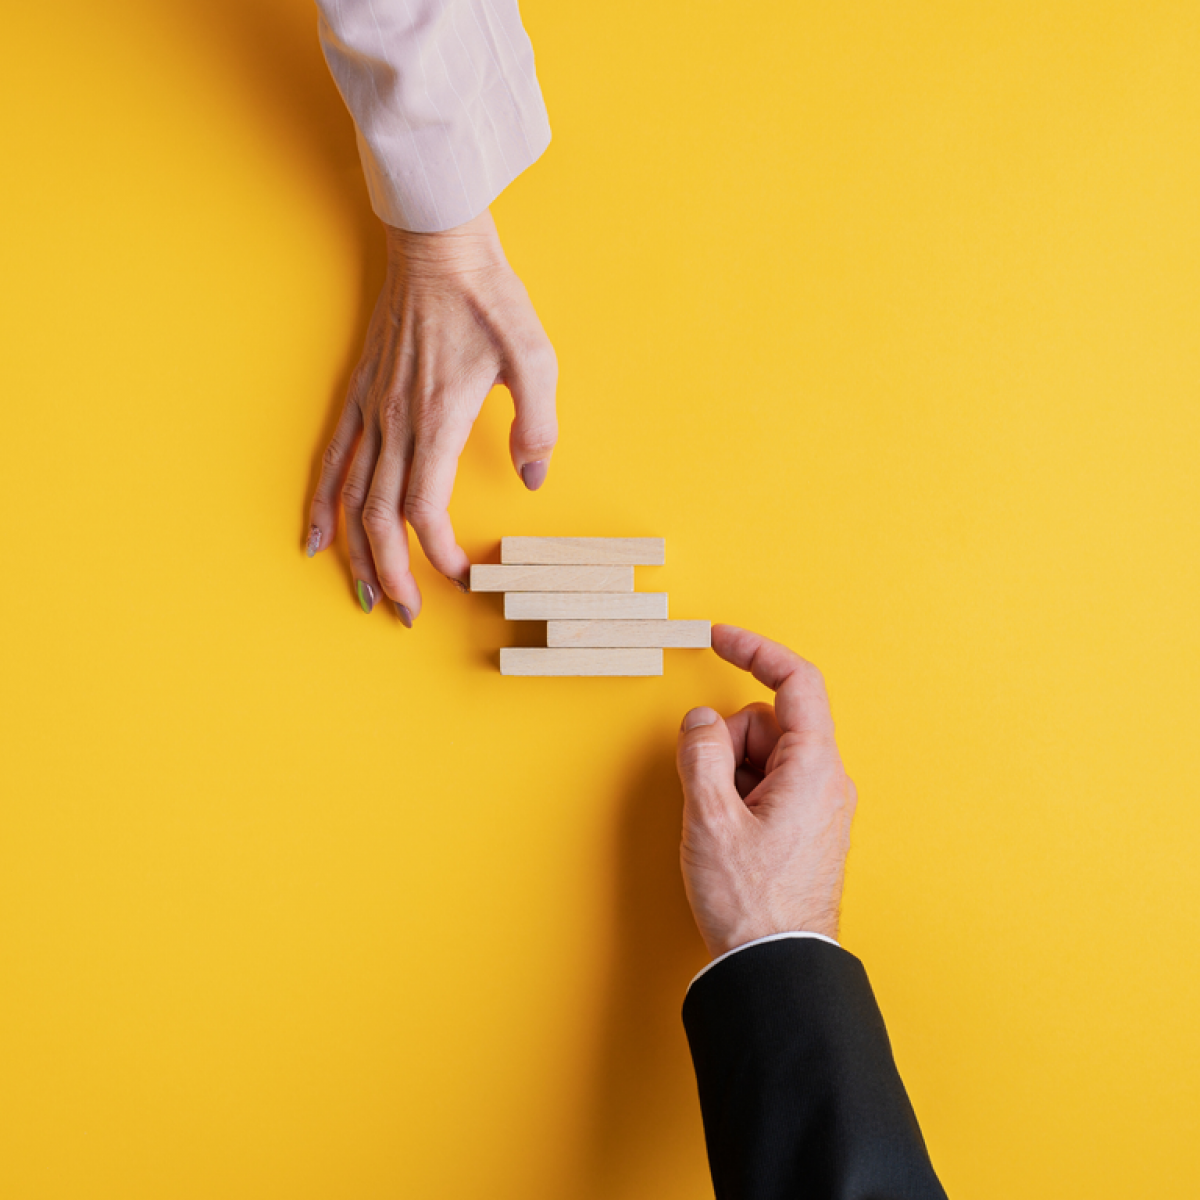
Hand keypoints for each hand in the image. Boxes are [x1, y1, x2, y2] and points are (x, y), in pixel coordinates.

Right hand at [306, 209, 557, 622]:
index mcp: (437, 419)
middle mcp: (395, 423)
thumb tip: (533, 480)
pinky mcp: (359, 395)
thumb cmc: (488, 299)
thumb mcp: (535, 357)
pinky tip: (315, 537)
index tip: (461, 576)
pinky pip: (331, 458)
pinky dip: (321, 502)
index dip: (439, 551)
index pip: (426, 508)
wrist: (437, 245)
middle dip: (392, 571)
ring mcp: (370, 410)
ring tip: (364, 593)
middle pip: (380, 516)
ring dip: (355, 551)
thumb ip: (538, 425)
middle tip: (405, 613)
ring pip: (350, 497)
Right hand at [676, 625, 857, 956]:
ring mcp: (819, 805)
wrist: (776, 968)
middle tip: (707, 790)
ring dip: (730, 771)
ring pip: (764, 754)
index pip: (796, 681)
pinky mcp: (807, 827)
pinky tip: (728, 834)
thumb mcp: (710, 818)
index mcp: (815, 767)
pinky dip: (740, 793)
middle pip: (769, 721)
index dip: (755, 650)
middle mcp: (827, 780)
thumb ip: (701, 753)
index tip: (719, 638)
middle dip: (727, 739)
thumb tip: (701, 722)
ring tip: (719, 824)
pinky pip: (768, 785)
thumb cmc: (750, 901)